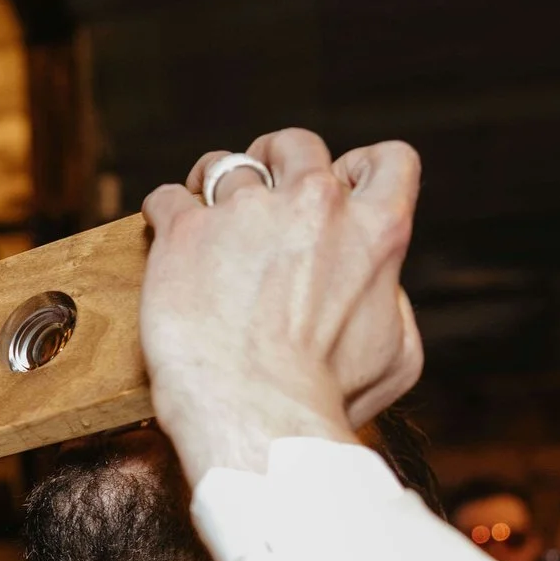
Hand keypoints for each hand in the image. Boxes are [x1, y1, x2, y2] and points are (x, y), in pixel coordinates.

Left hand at [138, 128, 423, 481]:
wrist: (256, 414)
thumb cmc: (327, 398)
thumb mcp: (396, 357)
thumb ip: (390, 304)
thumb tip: (379, 289)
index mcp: (375, 231)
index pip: (389, 160)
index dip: (359, 169)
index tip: (336, 189)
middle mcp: (314, 205)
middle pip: (296, 145)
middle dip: (275, 160)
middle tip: (257, 189)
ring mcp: (245, 212)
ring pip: (223, 165)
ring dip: (211, 184)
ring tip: (201, 209)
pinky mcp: (185, 232)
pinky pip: (166, 197)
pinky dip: (163, 210)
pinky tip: (163, 230)